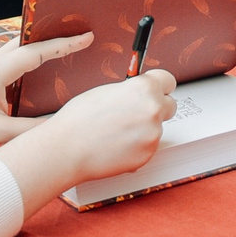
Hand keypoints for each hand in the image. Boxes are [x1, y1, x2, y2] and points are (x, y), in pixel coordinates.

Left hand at [0, 30, 93, 157]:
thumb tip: (58, 122)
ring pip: (21, 46)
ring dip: (44, 44)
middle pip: (30, 41)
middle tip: (83, 33)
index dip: (64, 44)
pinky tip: (44, 65)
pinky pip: (14, 57)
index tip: (87, 36)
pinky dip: (33, 55)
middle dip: (57, 35)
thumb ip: (30, 128)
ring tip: (69, 44)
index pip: (37, 52)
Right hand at [0, 67, 178, 217]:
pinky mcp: (147, 155)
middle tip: (135, 114)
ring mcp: (152, 134)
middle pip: (169, 105)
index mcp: (144, 88)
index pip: (168, 80)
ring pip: (156, 129)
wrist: (66, 150)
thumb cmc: (79, 119)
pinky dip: (136, 147)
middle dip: (156, 108)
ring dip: (143, 130)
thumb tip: (139, 94)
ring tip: (116, 133)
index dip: (160, 86)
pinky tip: (116, 146)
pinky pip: (147, 147)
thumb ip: (130, 91)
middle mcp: (153, 110)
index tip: (157, 90)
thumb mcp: (106, 91)